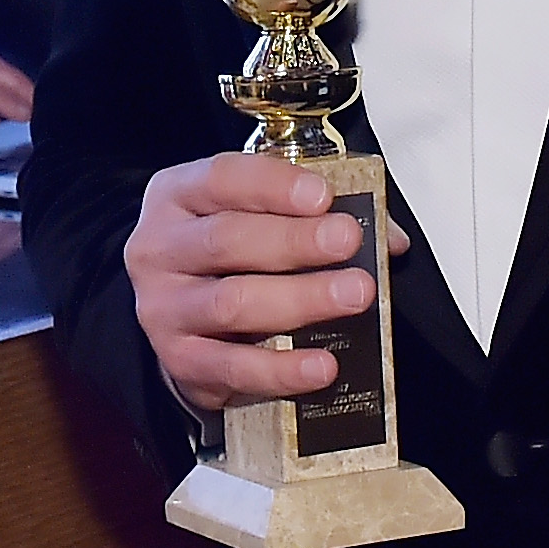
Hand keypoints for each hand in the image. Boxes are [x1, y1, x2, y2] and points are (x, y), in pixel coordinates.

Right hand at [125, 152, 406, 414]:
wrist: (177, 316)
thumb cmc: (228, 257)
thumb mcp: (258, 216)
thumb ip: (317, 216)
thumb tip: (388, 239)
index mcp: (178, 196)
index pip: (221, 179)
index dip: (273, 185)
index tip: (322, 196)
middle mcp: (160, 248)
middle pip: (227, 240)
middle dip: (295, 241)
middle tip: (347, 241)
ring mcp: (163, 307)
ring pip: (232, 302)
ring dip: (300, 299)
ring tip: (353, 295)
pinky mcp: (180, 360)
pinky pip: (232, 367)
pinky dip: (282, 368)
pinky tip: (322, 364)